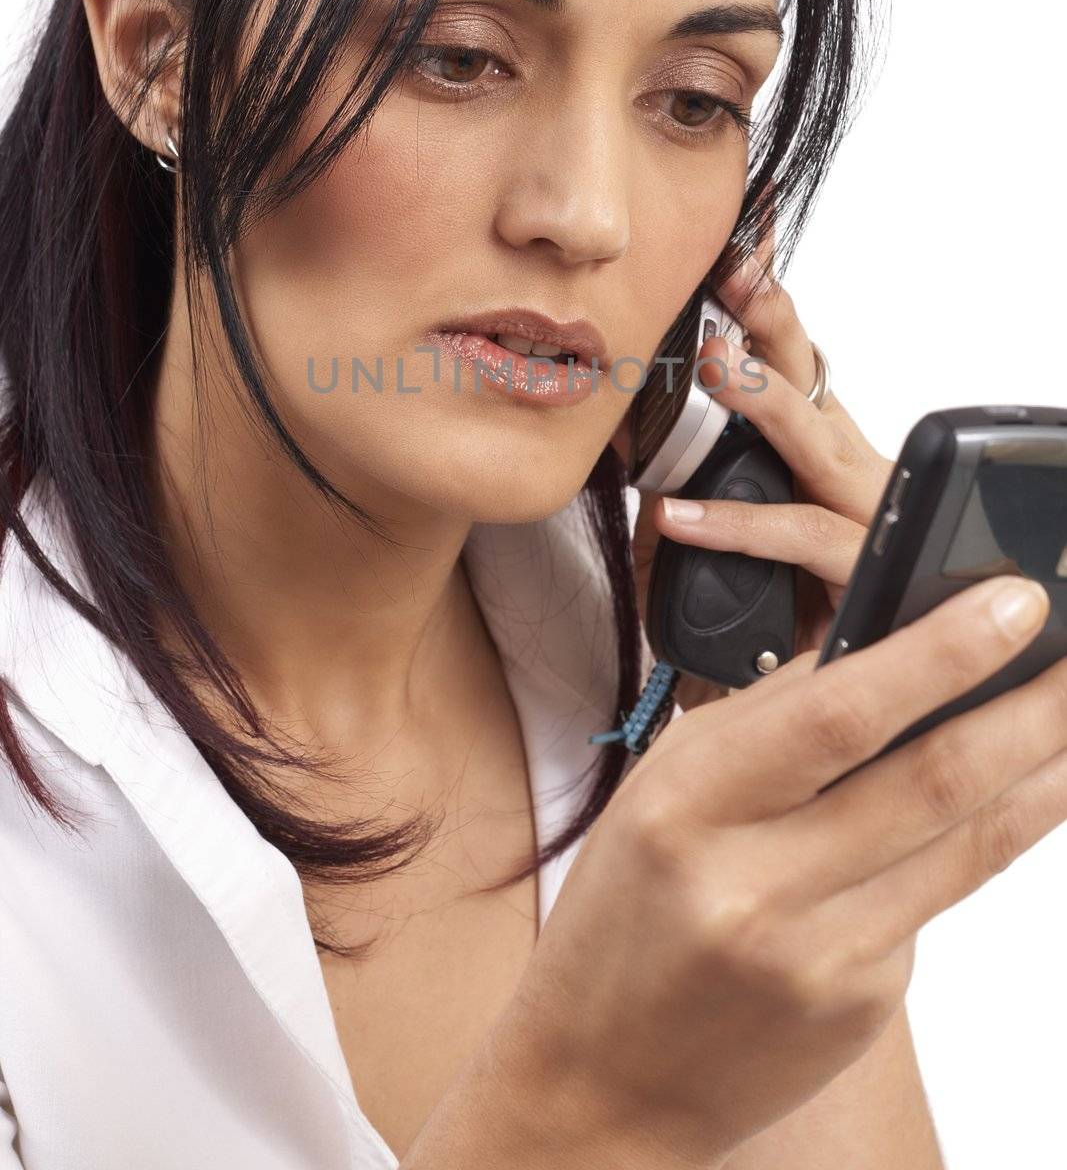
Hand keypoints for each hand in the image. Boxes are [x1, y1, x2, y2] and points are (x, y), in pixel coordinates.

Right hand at [489, 572, 1054, 1168]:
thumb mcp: (663, 792)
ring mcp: (819, 956)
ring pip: (963, 842)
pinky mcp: (864, 1004)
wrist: (606, 1079)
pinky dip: (978, 839)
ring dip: (1038, 771)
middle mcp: (755, 885)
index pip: (836, 713)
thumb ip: (768, 727)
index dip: (938, 654)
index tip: (1008, 605)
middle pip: (928, 780)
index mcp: (687, 806)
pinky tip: (1003, 800)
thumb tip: (887, 654)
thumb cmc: (628, 915)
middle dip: (1026, 709)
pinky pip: (937, 900)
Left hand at [627, 218, 892, 713]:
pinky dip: (739, 525)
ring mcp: (860, 513)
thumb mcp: (720, 532)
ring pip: (815, 441)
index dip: (760, 296)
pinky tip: (677, 515)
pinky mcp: (862, 573)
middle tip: (728, 264)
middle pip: (808, 372)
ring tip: (714, 367)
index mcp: (813, 442)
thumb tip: (615, 450)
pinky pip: (801, 537)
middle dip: (770, 313)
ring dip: (765, 399)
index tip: (729, 238)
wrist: (840, 685)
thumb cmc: (785, 597)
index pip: (788, 351)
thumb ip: (677, 489)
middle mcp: (843, 465)